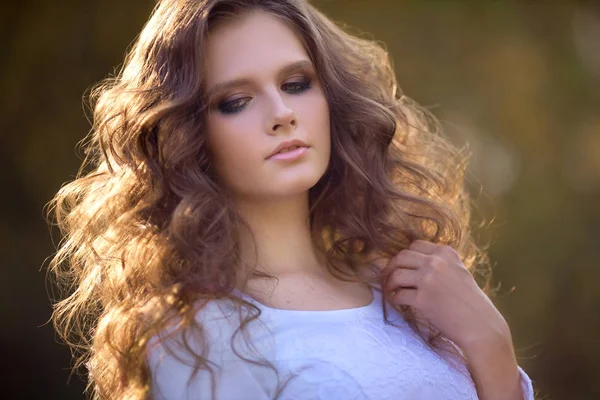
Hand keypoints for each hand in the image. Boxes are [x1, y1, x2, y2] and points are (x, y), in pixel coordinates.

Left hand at [379, 240, 511, 351]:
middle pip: (402, 256)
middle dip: (391, 266)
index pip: (415, 245)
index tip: (400, 265)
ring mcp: (428, 279)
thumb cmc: (471, 303)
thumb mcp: (459, 272)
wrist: (481, 326)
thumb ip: (440, 264)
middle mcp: (436, 262)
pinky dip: (395, 299)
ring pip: (396, 274)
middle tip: (388, 277)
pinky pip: (398, 295)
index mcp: (446, 253)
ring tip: (392, 291)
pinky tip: (398, 303)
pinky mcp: (422, 299)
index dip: (404, 256)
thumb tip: (413, 263)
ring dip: (390, 284)